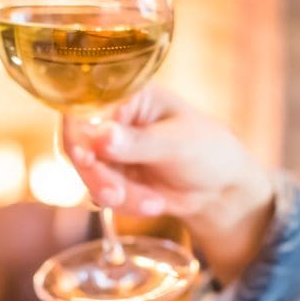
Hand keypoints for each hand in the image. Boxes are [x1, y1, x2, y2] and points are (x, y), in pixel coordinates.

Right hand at [62, 86, 275, 283]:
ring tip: (154, 204)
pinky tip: (155, 204)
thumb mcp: (177, 144)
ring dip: (119, 195)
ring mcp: (108, 151)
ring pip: (90, 175)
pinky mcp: (110, 177)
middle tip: (116, 195)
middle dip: (98, 176)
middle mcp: (111, 120)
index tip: (85, 157)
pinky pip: (103, 195)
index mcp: (127, 95)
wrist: (219, 189)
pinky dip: (127, 205)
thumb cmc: (206, 150)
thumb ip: (138, 142)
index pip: (87, 107)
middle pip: (80, 145)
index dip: (79, 133)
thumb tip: (101, 137)